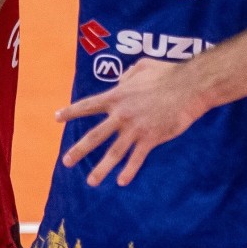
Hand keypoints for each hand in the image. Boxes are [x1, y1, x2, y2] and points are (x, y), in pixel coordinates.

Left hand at [54, 58, 208, 185]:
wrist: (189, 87)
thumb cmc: (167, 73)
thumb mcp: (142, 66)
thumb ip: (127, 75)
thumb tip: (120, 82)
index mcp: (117, 96)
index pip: (88, 105)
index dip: (71, 112)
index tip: (57, 118)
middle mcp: (122, 114)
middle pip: (95, 136)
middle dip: (79, 150)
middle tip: (66, 161)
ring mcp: (135, 129)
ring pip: (114, 153)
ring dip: (101, 169)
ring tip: (90, 181)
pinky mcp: (151, 138)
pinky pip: (137, 158)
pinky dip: (129, 171)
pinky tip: (121, 181)